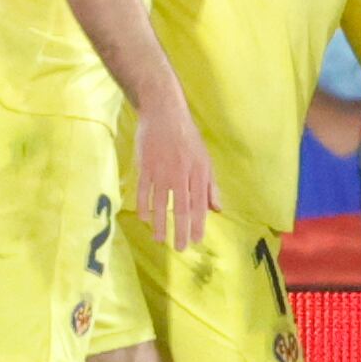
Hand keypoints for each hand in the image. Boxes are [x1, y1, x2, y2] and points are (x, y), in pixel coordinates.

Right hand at [132, 98, 215, 249]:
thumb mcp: (206, 159)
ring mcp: (162, 170)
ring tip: (160, 239)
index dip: (199, 224)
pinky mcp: (145, 166)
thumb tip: (217, 209)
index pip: (200, 204)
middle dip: (181, 230)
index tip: (197, 240)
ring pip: (161, 202)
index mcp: (199, 172)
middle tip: (181, 247)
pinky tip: (144, 219)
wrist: (165, 113)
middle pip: (182, 207)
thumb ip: (211, 186)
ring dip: (160, 223)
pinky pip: (143, 190)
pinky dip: (143, 205)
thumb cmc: (188, 138)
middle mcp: (181, 173)